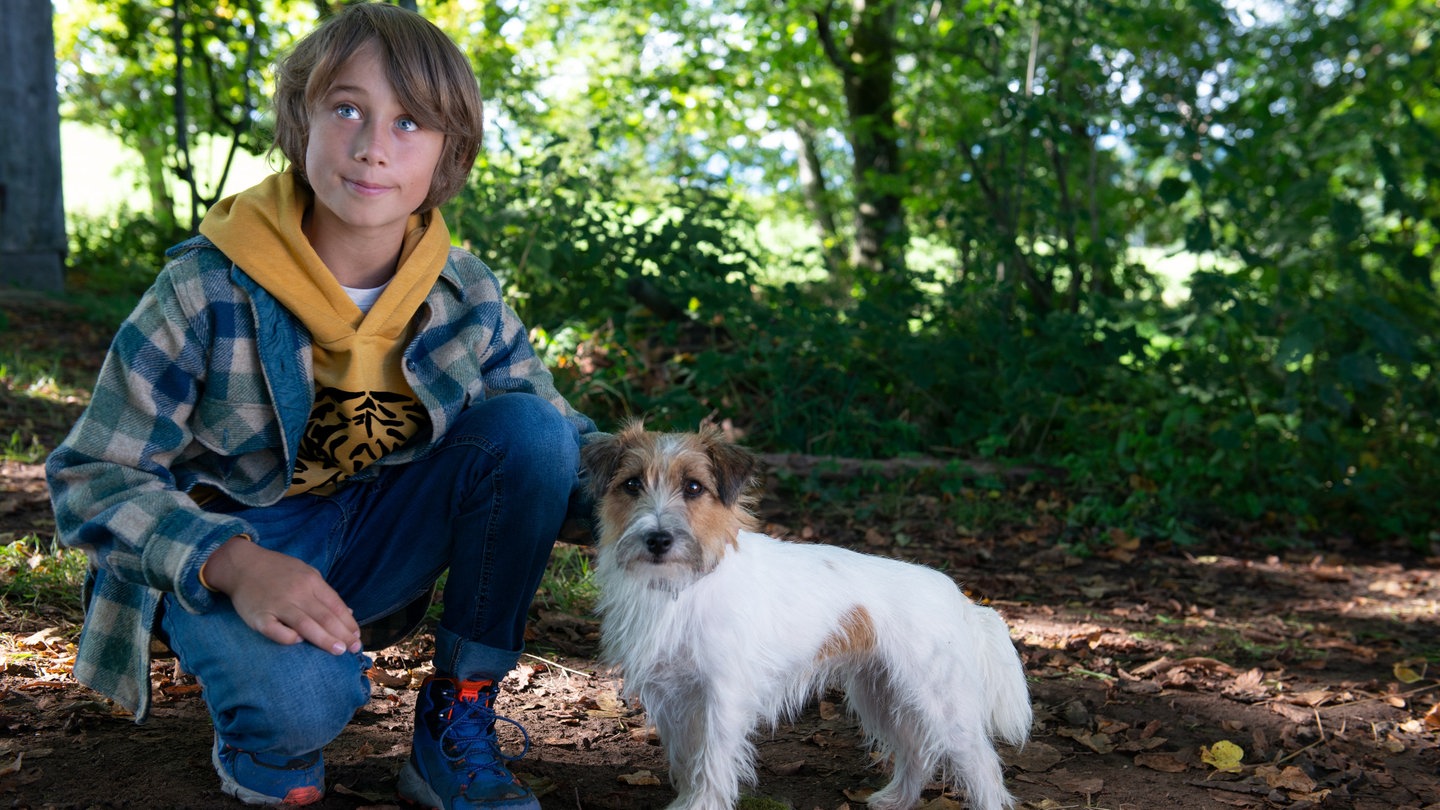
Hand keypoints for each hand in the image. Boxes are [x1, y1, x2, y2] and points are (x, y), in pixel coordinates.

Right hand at [200, 536, 362, 654]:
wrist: (242, 565)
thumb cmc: (278, 570)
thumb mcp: (306, 573)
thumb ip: (326, 593)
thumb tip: (348, 613)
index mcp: (311, 581)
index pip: (335, 605)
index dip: (348, 623)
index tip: (357, 637)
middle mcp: (297, 593)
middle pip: (324, 617)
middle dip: (342, 634)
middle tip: (354, 649)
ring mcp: (277, 605)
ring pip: (306, 625)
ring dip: (324, 639)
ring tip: (339, 651)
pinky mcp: (259, 616)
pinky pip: (275, 630)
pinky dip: (288, 637)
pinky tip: (298, 642)